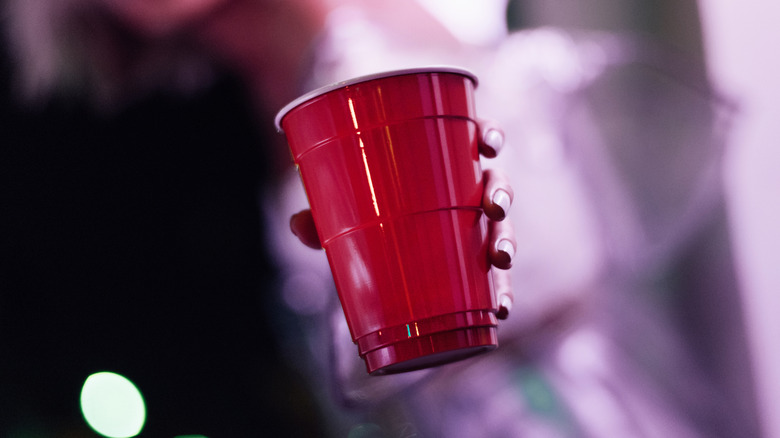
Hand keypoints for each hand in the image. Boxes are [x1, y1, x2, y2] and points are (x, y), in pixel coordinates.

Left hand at [290, 119, 514, 318]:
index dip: (489, 136)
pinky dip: (499, 289)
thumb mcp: (342, 202)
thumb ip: (325, 211)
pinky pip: (491, 272)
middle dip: (501, 195)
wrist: (365, 233)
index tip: (488, 144)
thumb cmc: (361, 202)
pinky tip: (501, 307)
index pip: (475, 137)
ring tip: (501, 261)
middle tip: (494, 210)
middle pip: (495, 183)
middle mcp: (464, 187)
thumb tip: (298, 224)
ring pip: (500, 227)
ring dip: (507, 241)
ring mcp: (469, 223)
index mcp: (442, 158)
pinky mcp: (468, 258)